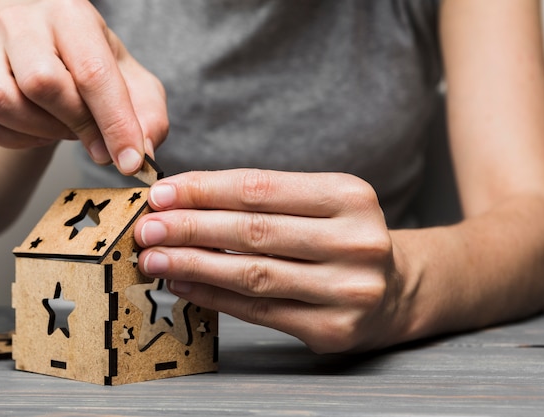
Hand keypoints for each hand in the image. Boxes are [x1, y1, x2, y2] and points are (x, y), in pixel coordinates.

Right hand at [0, 0, 167, 173]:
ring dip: (41, 130)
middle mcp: (21, 20)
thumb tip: (140, 157)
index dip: (114, 123)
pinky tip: (36, 130)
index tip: (129, 161)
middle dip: (77, 124)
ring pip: (1, 101)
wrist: (59, 68)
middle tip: (96, 140)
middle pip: (42, 83)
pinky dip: (12, 138)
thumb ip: (149, 121)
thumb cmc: (100, 76)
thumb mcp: (138, 92)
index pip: (92, 71)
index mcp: (71, 14)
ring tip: (64, 127)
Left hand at [134, 169, 406, 352]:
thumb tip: (184, 203)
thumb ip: (262, 200)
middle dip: (190, 227)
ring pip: (253, 273)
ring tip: (155, 258)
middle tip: (147, 227)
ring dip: (194, 264)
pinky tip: (185, 285)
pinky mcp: (333, 329)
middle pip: (254, 231)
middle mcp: (355, 241)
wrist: (396, 289)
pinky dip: (215, 297)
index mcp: (349, 196)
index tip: (162, 193)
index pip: (261, 188)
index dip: (205, 190)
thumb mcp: (319, 204)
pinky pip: (260, 311)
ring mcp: (347, 289)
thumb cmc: (343, 238)